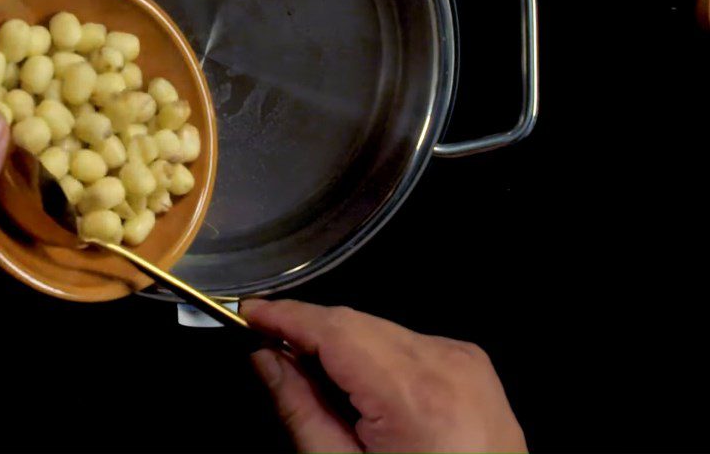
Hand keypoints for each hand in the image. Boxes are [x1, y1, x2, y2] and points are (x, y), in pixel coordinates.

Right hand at [242, 300, 525, 453]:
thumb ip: (302, 411)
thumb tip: (266, 358)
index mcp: (416, 394)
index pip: (336, 330)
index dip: (288, 315)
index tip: (251, 312)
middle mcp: (446, 361)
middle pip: (358, 324)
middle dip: (310, 329)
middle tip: (266, 340)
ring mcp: (464, 358)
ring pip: (381, 329)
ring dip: (341, 341)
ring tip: (306, 364)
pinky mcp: (472, 362)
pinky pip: (409, 342)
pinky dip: (375, 352)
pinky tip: (356, 378)